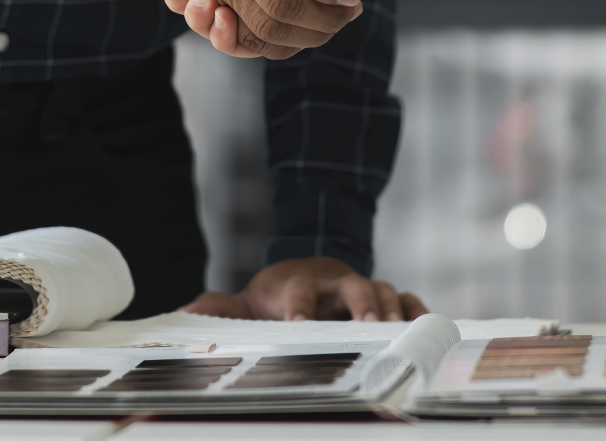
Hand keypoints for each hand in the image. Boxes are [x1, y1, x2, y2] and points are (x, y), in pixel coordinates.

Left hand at [179, 257, 427, 322]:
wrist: (305, 272)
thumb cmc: (276, 296)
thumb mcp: (246, 301)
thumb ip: (220, 307)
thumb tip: (182, 312)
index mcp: (298, 285)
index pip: (297, 292)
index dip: (299, 305)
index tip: (299, 321)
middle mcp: (334, 284)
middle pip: (352, 286)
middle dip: (360, 304)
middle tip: (368, 325)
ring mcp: (361, 289)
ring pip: (382, 291)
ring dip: (390, 309)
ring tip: (396, 333)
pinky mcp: (382, 299)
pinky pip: (405, 298)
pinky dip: (415, 309)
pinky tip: (423, 326)